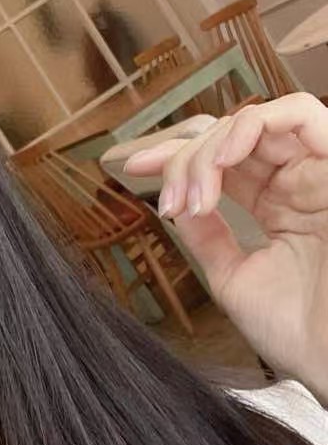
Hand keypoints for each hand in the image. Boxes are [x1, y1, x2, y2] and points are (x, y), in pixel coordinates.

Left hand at [100, 95, 327, 398]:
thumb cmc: (299, 331)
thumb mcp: (234, 278)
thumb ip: (208, 236)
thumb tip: (176, 203)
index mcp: (281, 207)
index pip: (224, 161)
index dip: (176, 156)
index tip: (134, 168)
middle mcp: (300, 183)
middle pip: (231, 137)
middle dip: (184, 157)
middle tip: (169, 200)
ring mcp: (319, 172)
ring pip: (256, 121)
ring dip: (211, 148)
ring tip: (195, 195)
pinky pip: (300, 112)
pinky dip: (250, 125)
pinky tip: (224, 161)